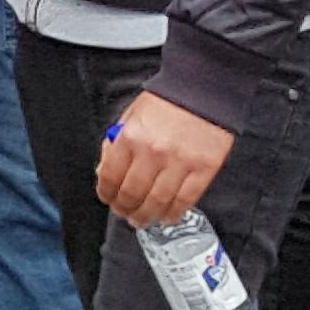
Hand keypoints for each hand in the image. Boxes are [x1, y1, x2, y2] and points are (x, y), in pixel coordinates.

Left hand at [97, 88, 233, 226]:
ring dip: (147, 216)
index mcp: (130, 137)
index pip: (111, 176)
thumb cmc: (164, 102)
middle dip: (125, 208)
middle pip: (133, 193)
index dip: (106, 193)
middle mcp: (153, 153)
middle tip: (124, 214)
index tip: (107, 199)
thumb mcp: (129, 117)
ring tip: (142, 220)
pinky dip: (173, 213)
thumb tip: (105, 172)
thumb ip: (116, 144)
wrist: (201, 89)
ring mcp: (180, 163)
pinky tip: (166, 216)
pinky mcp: (204, 170)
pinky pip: (186, 200)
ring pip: (158, 202)